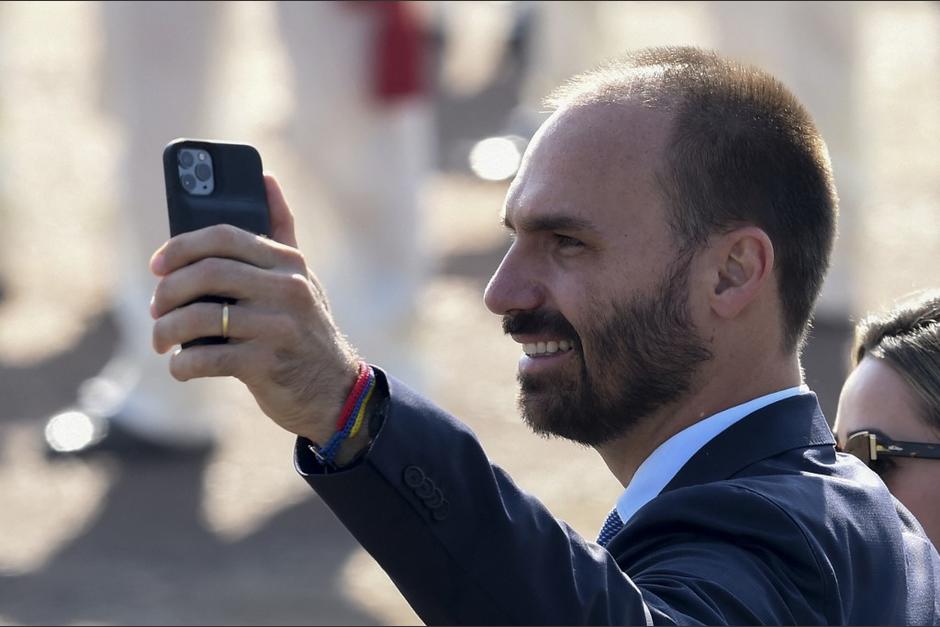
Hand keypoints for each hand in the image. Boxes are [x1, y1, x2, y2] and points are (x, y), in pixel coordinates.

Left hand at [149, 174, 360, 445]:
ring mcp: (278, 326)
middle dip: (168, 291)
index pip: (223, 236)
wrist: (334, 391)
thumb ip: (281, 231)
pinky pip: (205, 358)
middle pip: (206, 273)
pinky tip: (182, 367)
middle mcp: (288, 288)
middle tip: (156, 309)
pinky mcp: (266, 364)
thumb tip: (266, 176)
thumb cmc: (305, 329)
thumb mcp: (301, 278)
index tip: (158, 266)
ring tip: (161, 341)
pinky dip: (183, 364)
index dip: (180, 247)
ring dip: (167, 330)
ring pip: (198, 316)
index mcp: (289, 262)